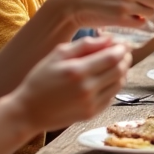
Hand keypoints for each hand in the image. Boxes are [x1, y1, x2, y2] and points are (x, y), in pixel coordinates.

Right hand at [13, 36, 130, 129]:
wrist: (28, 111)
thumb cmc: (40, 79)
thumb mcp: (57, 55)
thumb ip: (84, 44)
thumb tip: (108, 39)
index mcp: (77, 71)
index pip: (112, 57)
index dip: (121, 48)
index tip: (122, 43)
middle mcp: (87, 89)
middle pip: (120, 70)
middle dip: (125, 58)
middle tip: (122, 52)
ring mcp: (91, 103)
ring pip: (119, 84)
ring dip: (122, 71)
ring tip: (115, 63)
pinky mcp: (92, 114)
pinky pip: (111, 96)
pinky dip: (114, 85)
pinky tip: (106, 78)